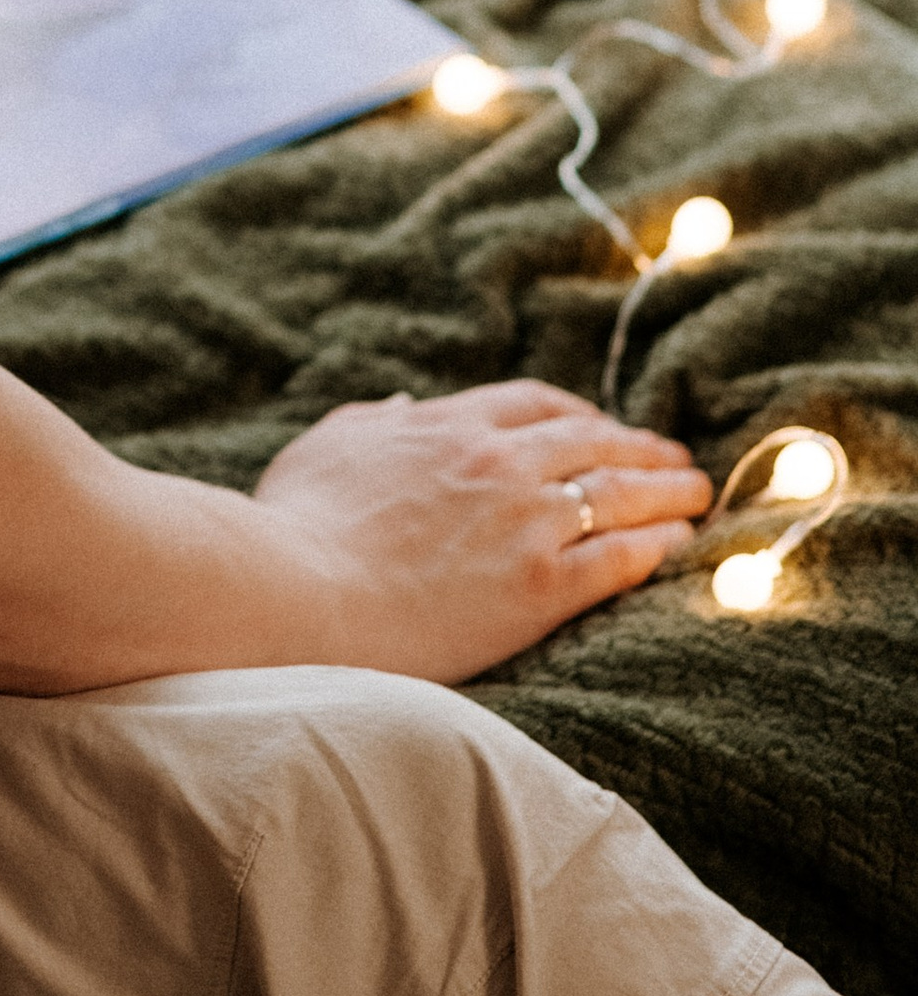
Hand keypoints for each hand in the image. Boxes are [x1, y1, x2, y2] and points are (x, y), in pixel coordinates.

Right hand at [254, 382, 712, 685]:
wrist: (298, 591)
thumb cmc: (296, 524)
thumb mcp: (327, 447)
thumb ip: (372, 420)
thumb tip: (402, 406)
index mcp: (448, 424)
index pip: (537, 404)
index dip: (580, 414)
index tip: (601, 428)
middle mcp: (498, 461)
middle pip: (595, 441)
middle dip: (642, 447)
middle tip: (674, 459)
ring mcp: (525, 520)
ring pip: (622, 493)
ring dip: (669, 491)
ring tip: (698, 495)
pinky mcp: (541, 584)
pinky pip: (622, 557)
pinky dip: (659, 546)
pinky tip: (681, 546)